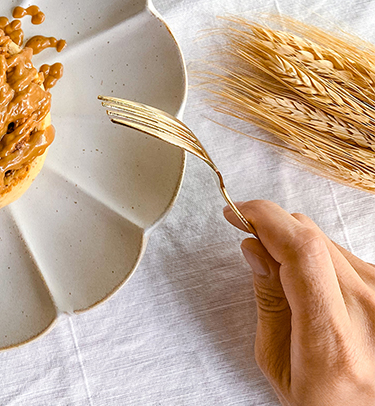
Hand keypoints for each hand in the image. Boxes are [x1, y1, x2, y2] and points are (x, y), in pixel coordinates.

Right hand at [224, 200, 374, 405]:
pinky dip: (319, 259)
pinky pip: (345, 254)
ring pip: (326, 241)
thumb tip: (253, 247)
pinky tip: (314, 288)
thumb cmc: (325, 402)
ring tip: (290, 283)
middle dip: (272, 229)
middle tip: (251, 240)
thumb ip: (267, 301)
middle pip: (311, 237)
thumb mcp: (277, 364)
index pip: (302, 252)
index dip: (265, 219)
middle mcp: (369, 313)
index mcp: (333, 341)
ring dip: (297, 245)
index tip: (238, 213)